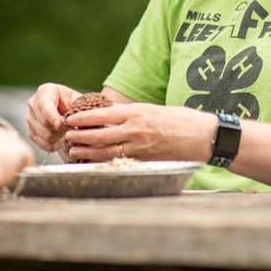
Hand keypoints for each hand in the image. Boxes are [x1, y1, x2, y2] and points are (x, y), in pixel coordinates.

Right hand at [25, 82, 79, 152]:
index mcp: (45, 91)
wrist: (68, 110)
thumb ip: (77, 107)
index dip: (52, 116)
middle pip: (44, 123)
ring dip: (60, 137)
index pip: (44, 105)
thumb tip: (76, 119)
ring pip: (45, 136)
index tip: (60, 125)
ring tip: (68, 132)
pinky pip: (43, 145)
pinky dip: (55, 145)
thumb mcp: (78, 100)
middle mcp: (33, 103)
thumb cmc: (74, 103)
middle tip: (72, 128)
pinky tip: (62, 139)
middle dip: (61, 128)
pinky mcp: (31, 132)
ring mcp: (30, 119)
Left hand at [64, 103, 217, 162]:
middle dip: (81, 138)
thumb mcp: (151, 108)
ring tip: (74, 152)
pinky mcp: (145, 159)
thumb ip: (128, 112)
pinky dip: (105, 162)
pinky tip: (94, 162)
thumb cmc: (179, 119)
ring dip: (88, 152)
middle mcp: (135, 130)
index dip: (83, 118)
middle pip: (99, 135)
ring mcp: (140, 146)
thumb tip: (106, 110)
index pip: (101, 114)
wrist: (202, 136)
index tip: (70, 119)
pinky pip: (120, 161)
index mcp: (135, 113)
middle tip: (67, 138)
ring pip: (106, 150)